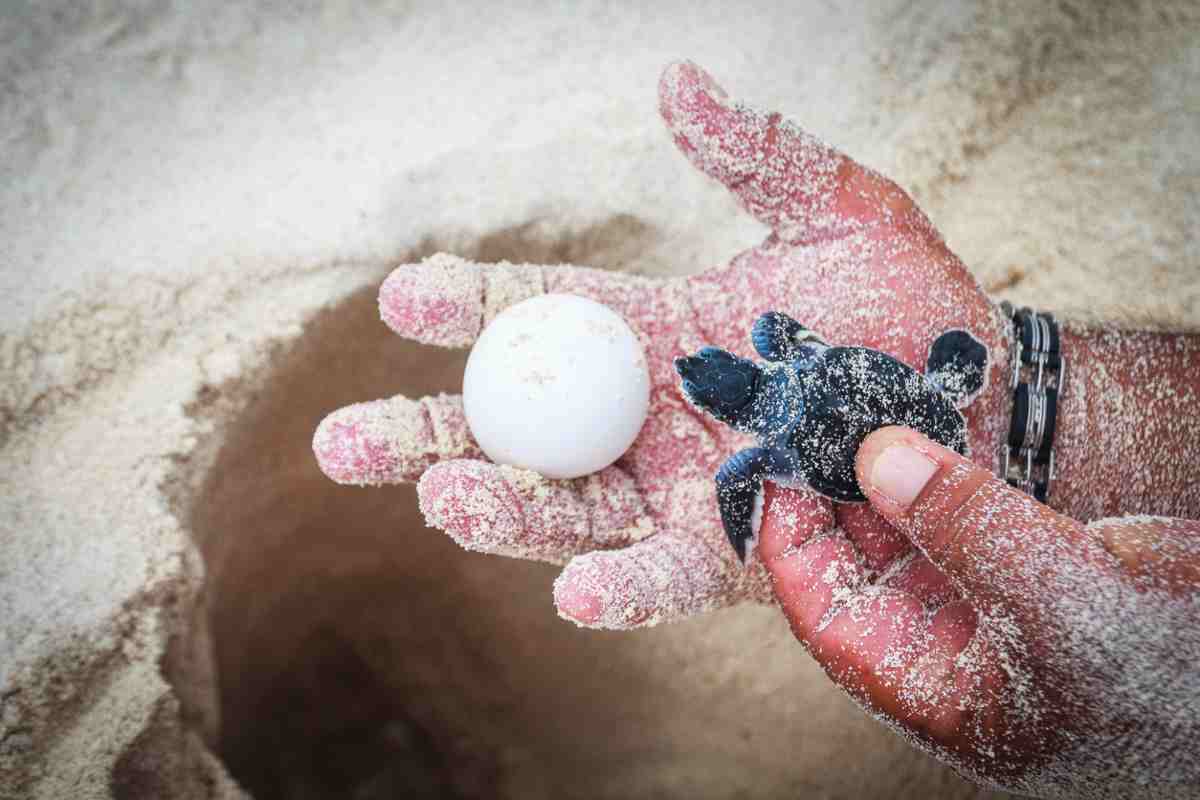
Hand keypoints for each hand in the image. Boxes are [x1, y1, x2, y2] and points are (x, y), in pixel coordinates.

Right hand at [312, 60, 1012, 627]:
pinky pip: (664, 572)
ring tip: (440, 498)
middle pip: (515, 428)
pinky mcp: (735, 550)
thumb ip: (753, 153)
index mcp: (654, 328)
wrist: (988, 404)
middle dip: (427, 435)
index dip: (469, 307)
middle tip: (341, 443)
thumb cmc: (910, 308)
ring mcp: (682, 485)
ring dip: (502, 509)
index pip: (538, 314)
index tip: (404, 298)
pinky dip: (620, 588)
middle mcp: (646, 413)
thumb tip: (670, 78)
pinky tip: (574, 593)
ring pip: (567, 506)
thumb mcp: (836, 210)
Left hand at [761, 424, 1199, 797]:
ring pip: (905, 532)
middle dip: (831, 490)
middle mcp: (950, 653)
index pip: (828, 616)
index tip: (775, 461)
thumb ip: (969, 528)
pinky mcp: (1023, 569)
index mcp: (938, 693)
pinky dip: (936, 468)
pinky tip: (919, 418)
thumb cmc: (1175, 671)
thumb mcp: (1066, 599)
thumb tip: (877, 456)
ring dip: (881, 470)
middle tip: (812, 411)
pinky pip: (955, 514)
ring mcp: (986, 610)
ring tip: (855, 401)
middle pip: (858, 566)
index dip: (791, 539)